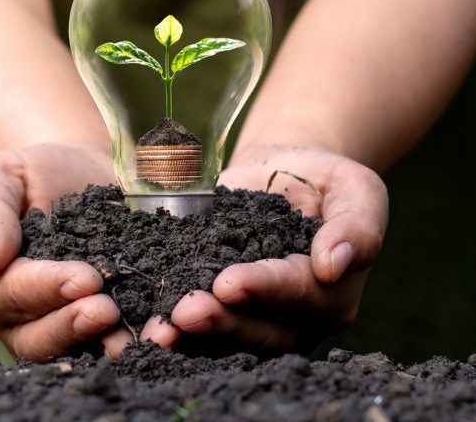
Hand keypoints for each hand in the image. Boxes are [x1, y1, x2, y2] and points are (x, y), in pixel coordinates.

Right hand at [0, 143, 132, 360]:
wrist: (74, 172)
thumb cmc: (26, 174)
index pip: (13, 295)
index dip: (47, 288)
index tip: (84, 277)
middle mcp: (24, 317)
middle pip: (42, 337)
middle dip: (75, 326)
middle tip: (108, 311)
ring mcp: (65, 321)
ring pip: (81, 347)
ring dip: (111, 344)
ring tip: (140, 334)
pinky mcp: (105, 316)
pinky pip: (117, 334)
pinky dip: (141, 334)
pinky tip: (165, 328)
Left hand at [142, 144, 387, 354]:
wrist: (286, 171)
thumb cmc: (325, 178)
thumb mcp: (356, 190)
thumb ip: (357, 228)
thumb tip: (332, 265)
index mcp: (331, 291)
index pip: (298, 293)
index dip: (264, 288)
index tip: (229, 282)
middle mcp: (296, 316)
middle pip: (261, 329)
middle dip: (222, 321)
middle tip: (185, 311)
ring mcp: (258, 315)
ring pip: (229, 336)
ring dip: (193, 335)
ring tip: (160, 328)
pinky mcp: (226, 306)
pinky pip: (204, 324)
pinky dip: (177, 329)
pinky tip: (149, 327)